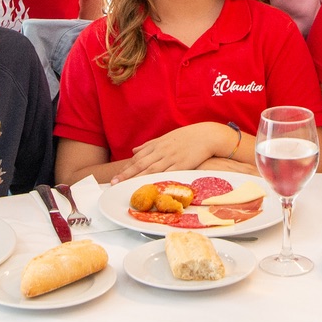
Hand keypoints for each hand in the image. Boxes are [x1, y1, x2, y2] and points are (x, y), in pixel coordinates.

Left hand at [112, 123, 229, 182]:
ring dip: (137, 178)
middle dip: (126, 174)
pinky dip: (158, 179)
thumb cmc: (187, 137)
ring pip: (151, 169)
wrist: (206, 135)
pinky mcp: (182, 165)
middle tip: (114, 183)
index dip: (126, 167)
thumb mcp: (165, 137)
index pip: (138, 158)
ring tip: (126, 186)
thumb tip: (134, 150)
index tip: (116, 176)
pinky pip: (168, 173)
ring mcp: (172, 158)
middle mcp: (162, 151)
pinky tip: (150, 185)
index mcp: (157, 144)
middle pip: (141, 164)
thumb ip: (149, 145)